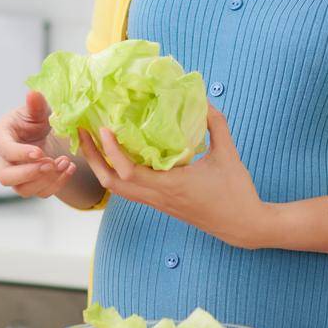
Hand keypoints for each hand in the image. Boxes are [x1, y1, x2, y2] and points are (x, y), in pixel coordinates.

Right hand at [0, 91, 77, 197]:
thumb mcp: (35, 110)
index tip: (40, 152)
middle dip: (30, 173)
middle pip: (6, 177)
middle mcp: (1, 161)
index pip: (4, 150)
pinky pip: (40, 193)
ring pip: (24, 189)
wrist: (40, 135)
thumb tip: (33, 93)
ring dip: (47, 179)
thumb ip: (34, 104)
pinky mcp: (29, 186)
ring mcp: (15, 176)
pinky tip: (69, 169)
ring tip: (65, 162)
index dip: (20, 154)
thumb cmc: (33, 120)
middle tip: (51, 163)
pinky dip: (56, 184)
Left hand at [79, 106, 275, 249]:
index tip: (103, 128)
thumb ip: (216, 125)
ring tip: (96, 139)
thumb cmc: (236, 192)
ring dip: (102, 165)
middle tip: (84, 131)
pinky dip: (118, 171)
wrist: (243, 226)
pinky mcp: (161, 203)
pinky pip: (131, 188)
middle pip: (111, 183)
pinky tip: (122, 152)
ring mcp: (158, 202)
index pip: (128, 172)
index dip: (112, 151)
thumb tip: (202, 100)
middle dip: (93, 158)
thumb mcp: (228, 154)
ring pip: (118, 188)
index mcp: (170, 186)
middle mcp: (158, 197)